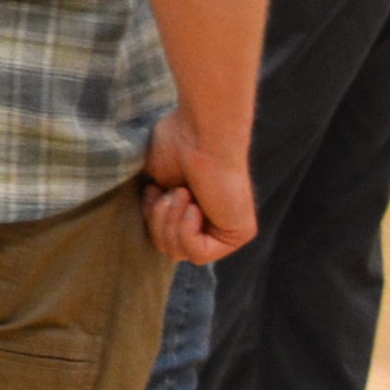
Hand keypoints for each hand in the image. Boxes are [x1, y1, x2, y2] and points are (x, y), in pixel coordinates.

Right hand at [139, 105, 255, 265]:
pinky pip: (199, 254)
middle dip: (159, 221)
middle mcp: (213, 221)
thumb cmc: (177, 146)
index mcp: (193, 209)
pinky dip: (187, 232)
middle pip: (169, 249)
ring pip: (180, 253)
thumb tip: (153, 227)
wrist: (201, 134)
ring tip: (181, 193)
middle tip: (170, 192)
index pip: (162, 235)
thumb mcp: (155, 183)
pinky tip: (193, 207)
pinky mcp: (239, 234)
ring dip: (171, 222)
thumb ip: (156, 208)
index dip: (151, 217)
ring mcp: (227, 230)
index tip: (153, 189)